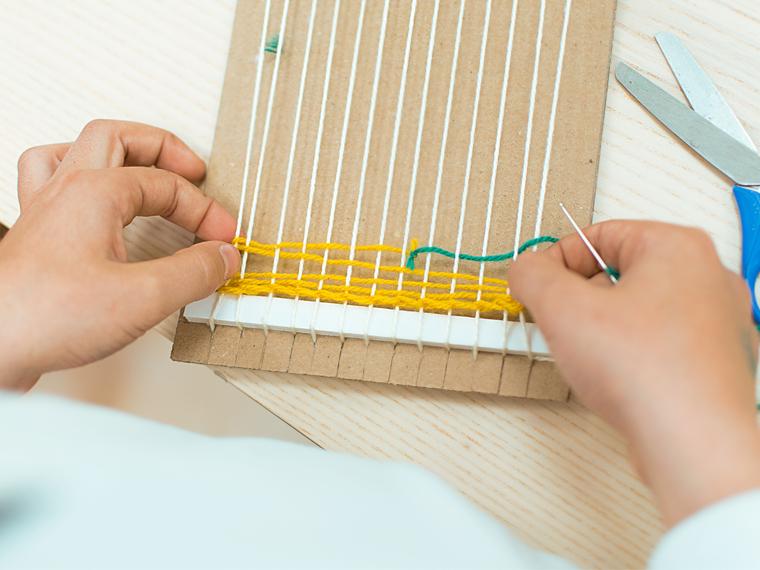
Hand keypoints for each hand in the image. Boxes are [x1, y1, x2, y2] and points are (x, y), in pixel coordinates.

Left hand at [0, 120, 240, 390]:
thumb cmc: (46, 318)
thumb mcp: (143, 296)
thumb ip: (193, 272)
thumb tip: (223, 256)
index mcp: (93, 192)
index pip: (166, 186)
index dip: (204, 210)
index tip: (224, 239)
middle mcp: (64, 191)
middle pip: (116, 138)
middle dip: (162, 149)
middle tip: (193, 170)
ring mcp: (43, 211)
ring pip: (74, 152)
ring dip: (113, 154)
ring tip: (140, 167)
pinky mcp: (35, 237)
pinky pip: (49, 184)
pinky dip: (77, 180)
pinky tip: (93, 201)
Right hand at [509, 221, 759, 526]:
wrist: (691, 441)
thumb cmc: (647, 373)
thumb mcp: (562, 308)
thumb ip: (532, 275)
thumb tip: (525, 269)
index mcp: (677, 248)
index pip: (600, 235)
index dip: (557, 259)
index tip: (537, 284)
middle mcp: (707, 278)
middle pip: (620, 272)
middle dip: (581, 298)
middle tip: (560, 322)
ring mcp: (717, 322)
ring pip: (639, 309)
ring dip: (603, 327)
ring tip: (589, 355)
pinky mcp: (714, 362)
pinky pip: (658, 343)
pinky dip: (630, 354)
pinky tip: (617, 377)